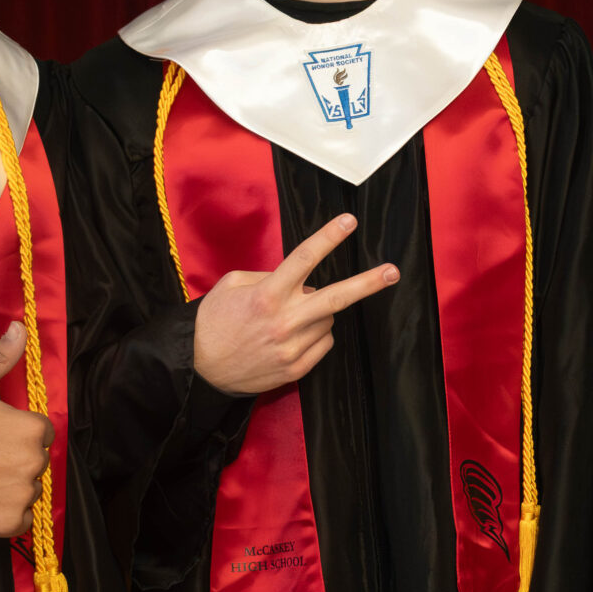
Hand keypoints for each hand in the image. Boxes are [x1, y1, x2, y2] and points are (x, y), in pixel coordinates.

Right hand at [0, 322, 52, 535]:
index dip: (15, 434)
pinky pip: (19, 518)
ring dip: (9, 486)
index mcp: (30, 428)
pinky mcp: (9, 522)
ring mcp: (22, 494)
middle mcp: (33, 462)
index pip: (40, 433)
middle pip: (35, 461)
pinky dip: (3, 513)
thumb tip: (21, 327)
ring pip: (29, 489)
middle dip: (13, 459)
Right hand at [193, 214, 399, 395]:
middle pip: (336, 298)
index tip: (349, 222)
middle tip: (393, 272)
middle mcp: (283, 321)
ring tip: (289, 318)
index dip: (329, 237)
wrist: (199, 369)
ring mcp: (292, 348)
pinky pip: (324, 343)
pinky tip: (292, 337)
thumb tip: (301, 280)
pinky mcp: (296, 369)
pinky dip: (315, 335)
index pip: (304, 259)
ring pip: (329, 319)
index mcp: (266, 295)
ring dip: (318, 313)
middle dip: (368, 283)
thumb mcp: (233, 285)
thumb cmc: (214, 322)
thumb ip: (269, 276)